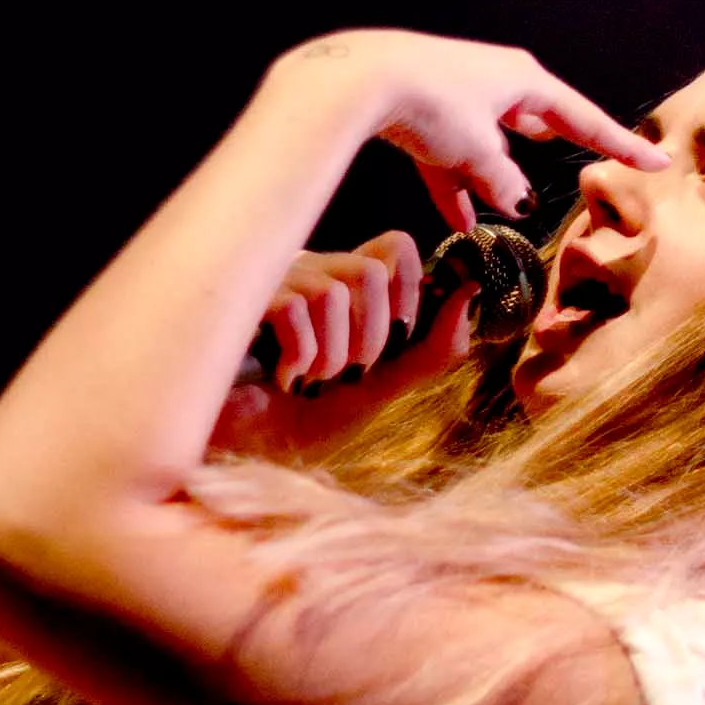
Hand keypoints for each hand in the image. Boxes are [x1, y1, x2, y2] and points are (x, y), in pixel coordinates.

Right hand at [211, 229, 478, 460]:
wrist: (232, 456)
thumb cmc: (297, 423)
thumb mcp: (378, 391)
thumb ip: (429, 350)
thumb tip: (471, 293)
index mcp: (345, 287)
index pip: (396, 247)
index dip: (409, 292)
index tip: (396, 343)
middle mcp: (311, 274)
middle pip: (371, 271)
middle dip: (370, 340)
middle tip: (343, 375)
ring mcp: (272, 283)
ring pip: (334, 290)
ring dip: (330, 356)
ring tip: (305, 382)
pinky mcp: (240, 299)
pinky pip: (294, 308)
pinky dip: (298, 356)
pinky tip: (279, 378)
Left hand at [272, 29, 668, 231]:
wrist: (359, 79)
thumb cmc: (430, 104)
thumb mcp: (476, 152)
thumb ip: (503, 181)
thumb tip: (517, 201)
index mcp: (523, 80)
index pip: (584, 119)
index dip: (620, 145)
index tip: (656, 161)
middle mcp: (495, 80)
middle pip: (537, 118)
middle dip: (553, 139)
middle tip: (582, 150)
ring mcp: (458, 94)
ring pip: (490, 140)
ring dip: (495, 175)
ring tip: (505, 207)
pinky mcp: (424, 110)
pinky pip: (453, 153)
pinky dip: (458, 183)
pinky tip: (461, 220)